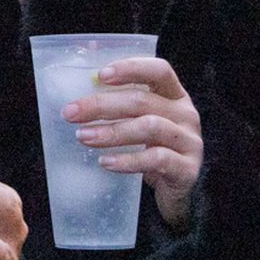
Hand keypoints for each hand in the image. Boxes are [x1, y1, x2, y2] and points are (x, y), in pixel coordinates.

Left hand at [62, 57, 202, 229]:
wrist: (175, 190)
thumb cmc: (152, 149)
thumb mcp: (141, 123)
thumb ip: (122, 109)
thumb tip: (78, 101)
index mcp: (175, 95)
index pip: (159, 70)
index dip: (131, 68)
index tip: (100, 75)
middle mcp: (186, 114)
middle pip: (143, 101)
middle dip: (102, 105)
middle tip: (71, 113)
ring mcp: (189, 141)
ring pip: (149, 127)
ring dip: (111, 132)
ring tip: (83, 137)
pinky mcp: (187, 168)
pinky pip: (155, 159)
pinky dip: (127, 160)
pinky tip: (105, 162)